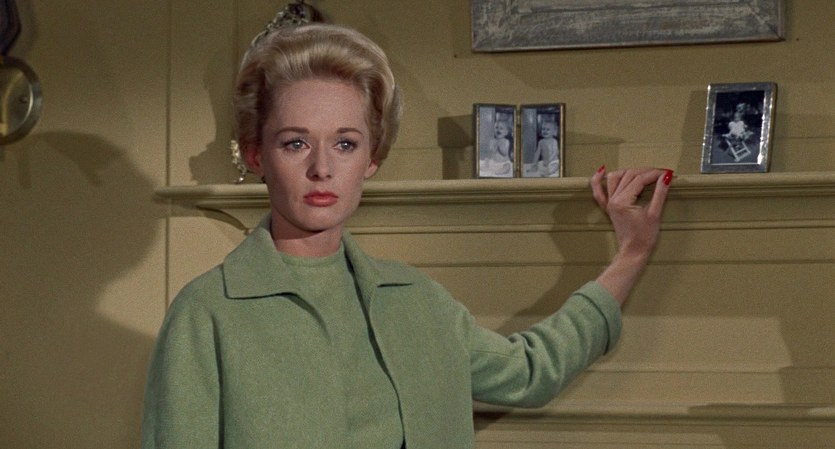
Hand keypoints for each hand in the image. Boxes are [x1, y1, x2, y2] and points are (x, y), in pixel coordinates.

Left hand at [590, 166, 672, 304]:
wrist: (633, 252)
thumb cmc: (644, 237)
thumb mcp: (655, 214)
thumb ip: (660, 193)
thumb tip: (666, 176)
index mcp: (623, 202)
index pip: (639, 179)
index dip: (655, 174)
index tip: (668, 173)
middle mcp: (613, 200)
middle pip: (628, 176)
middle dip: (646, 171)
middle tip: (661, 173)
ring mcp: (608, 203)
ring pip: (614, 178)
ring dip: (628, 171)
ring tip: (644, 172)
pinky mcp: (608, 207)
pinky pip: (598, 191)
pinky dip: (598, 180)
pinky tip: (602, 170)